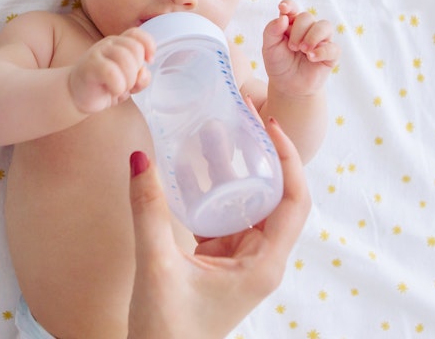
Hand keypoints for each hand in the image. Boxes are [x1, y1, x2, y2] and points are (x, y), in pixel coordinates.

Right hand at [68, 28, 155, 113]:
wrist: (75, 95)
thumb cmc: (104, 86)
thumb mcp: (128, 82)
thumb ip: (140, 77)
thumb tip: (144, 73)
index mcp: (119, 43)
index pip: (137, 34)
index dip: (148, 45)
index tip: (149, 61)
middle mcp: (108, 44)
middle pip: (136, 49)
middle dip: (136, 71)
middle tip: (127, 83)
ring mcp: (97, 52)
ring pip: (126, 60)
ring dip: (128, 81)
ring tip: (119, 88)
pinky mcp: (90, 65)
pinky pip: (112, 73)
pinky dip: (118, 86)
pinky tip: (112, 91)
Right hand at [127, 116, 310, 338]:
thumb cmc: (167, 332)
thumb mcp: (157, 265)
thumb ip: (148, 210)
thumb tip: (140, 158)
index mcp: (262, 265)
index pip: (293, 202)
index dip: (288, 160)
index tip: (268, 125)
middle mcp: (258, 261)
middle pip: (272, 196)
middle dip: (258, 156)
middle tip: (239, 117)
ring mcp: (239, 262)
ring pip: (244, 204)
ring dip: (232, 171)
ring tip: (214, 131)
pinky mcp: (217, 263)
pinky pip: (221, 218)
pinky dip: (210, 192)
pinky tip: (190, 169)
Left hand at [262, 0, 338, 96]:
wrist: (287, 85)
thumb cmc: (278, 63)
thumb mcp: (269, 47)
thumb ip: (272, 30)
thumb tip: (283, 17)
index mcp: (291, 24)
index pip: (292, 7)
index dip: (289, 5)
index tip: (283, 9)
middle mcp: (307, 29)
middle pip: (307, 17)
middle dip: (298, 30)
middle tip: (292, 47)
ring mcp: (321, 40)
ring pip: (325, 26)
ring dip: (312, 37)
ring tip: (303, 50)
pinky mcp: (330, 54)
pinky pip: (333, 47)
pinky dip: (322, 51)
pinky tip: (311, 58)